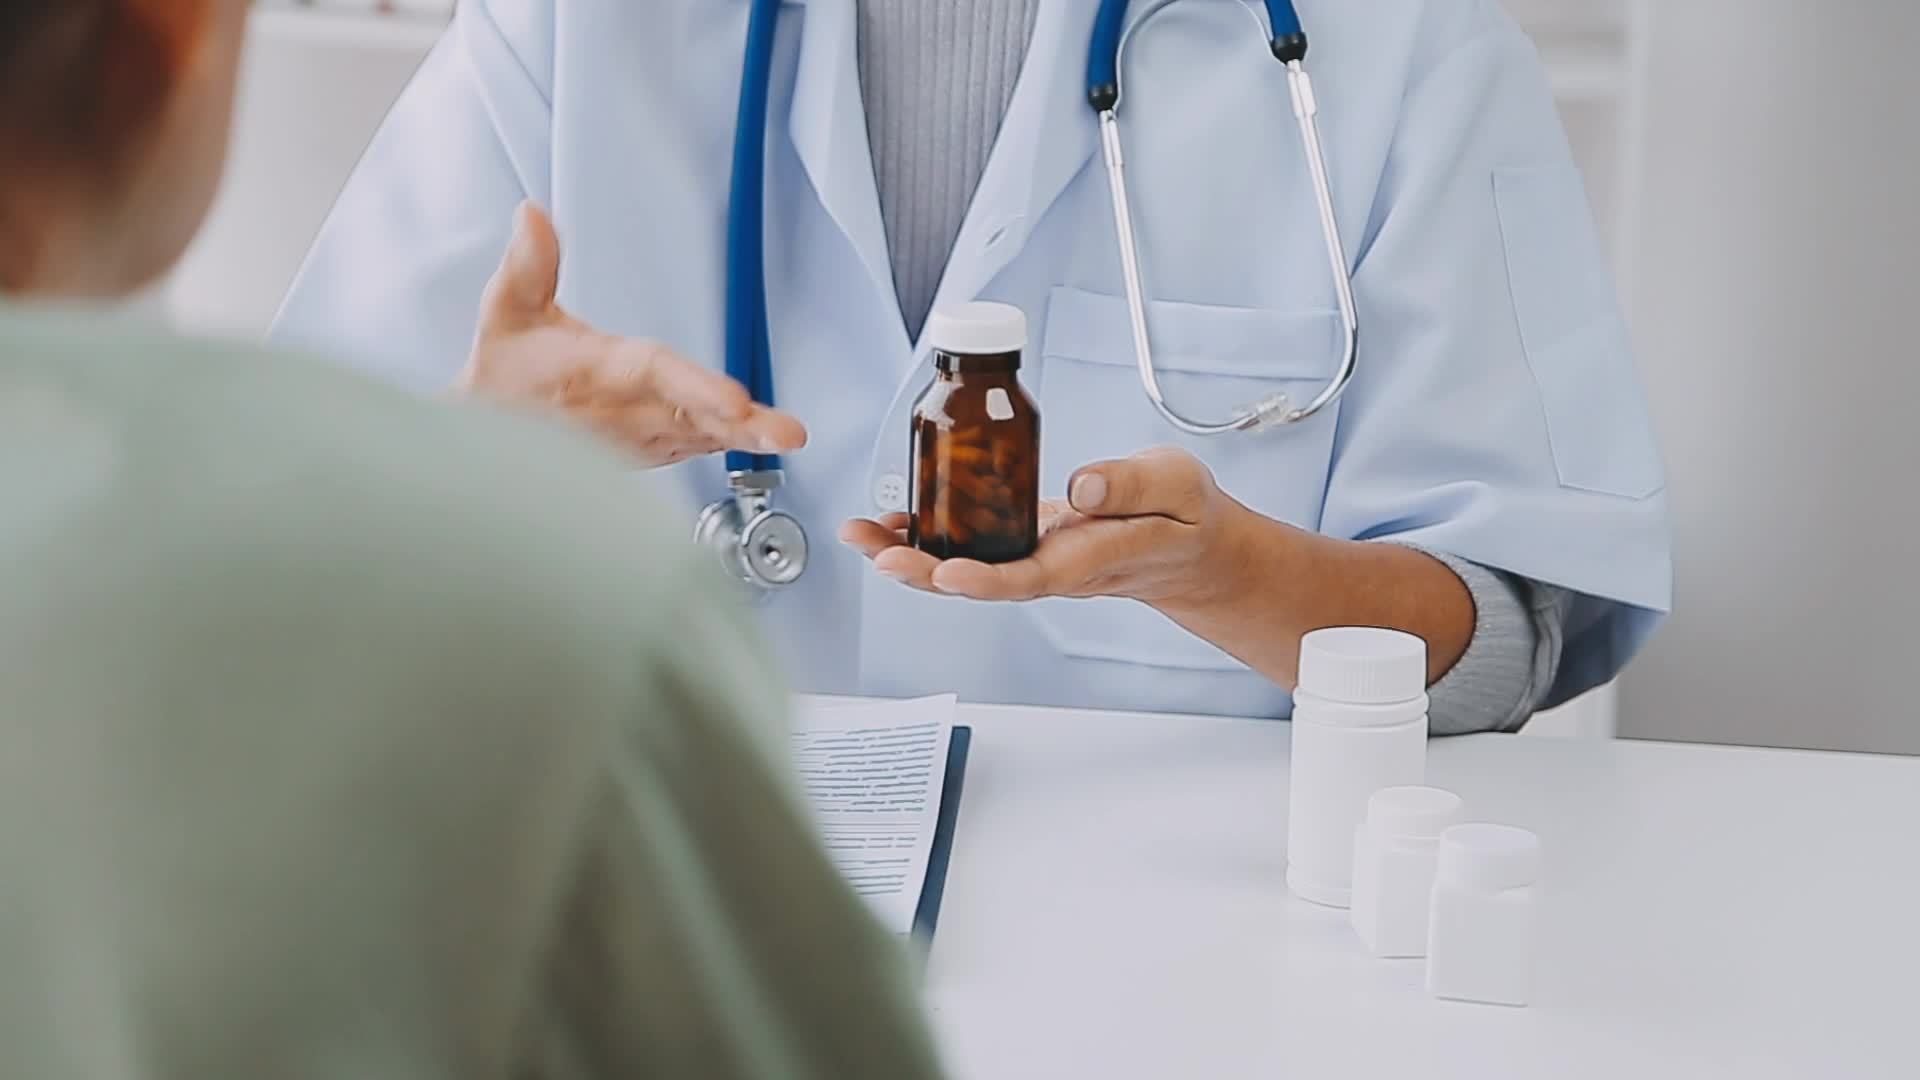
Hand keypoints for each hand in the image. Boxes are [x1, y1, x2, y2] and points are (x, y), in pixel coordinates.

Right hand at [456, 202, 806, 465]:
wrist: (488, 435)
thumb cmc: (506, 370)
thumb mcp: (506, 311)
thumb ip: (529, 263)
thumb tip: (534, 214)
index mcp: (596, 371)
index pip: (652, 373)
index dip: (696, 386)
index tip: (735, 400)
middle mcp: (622, 412)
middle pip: (690, 415)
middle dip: (740, 425)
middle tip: (787, 431)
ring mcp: (635, 439)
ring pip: (698, 438)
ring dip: (743, 438)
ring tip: (786, 435)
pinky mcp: (645, 452)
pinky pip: (693, 448)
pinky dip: (724, 443)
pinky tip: (761, 437)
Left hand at [840, 447, 1242, 605]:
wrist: (1188, 546)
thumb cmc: (1184, 517)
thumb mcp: (1176, 486)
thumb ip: (1133, 485)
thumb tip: (1081, 485)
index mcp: (1089, 558)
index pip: (1030, 577)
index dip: (985, 580)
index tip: (946, 574)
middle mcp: (1052, 566)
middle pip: (977, 580)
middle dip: (920, 570)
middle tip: (873, 551)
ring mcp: (1033, 558)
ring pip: (963, 566)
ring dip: (909, 555)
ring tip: (860, 534)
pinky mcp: (1023, 541)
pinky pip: (968, 546)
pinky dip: (927, 536)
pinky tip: (892, 521)